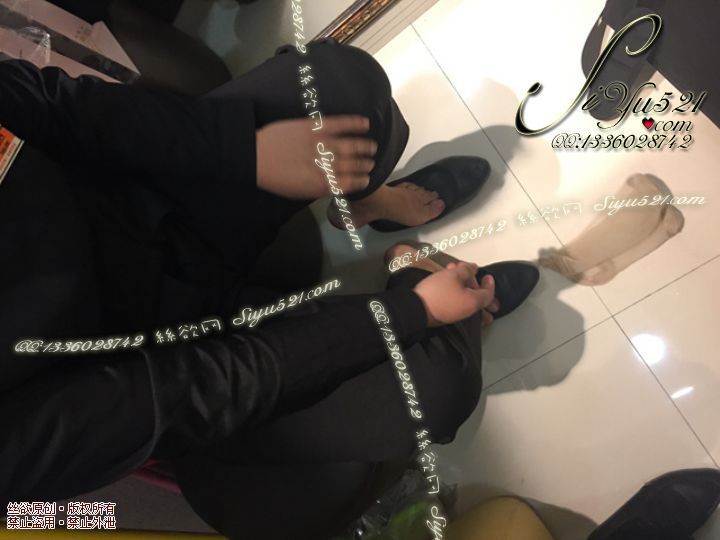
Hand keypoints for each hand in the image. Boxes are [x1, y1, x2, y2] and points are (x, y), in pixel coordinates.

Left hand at [256, 115, 377, 198]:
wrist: (255, 156)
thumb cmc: (274, 177)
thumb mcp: (298, 191)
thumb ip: (319, 188)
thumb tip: (334, 185)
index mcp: (321, 184)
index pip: (349, 183)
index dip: (360, 181)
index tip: (366, 179)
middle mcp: (324, 165)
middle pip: (352, 165)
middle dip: (364, 165)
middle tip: (371, 164)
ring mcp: (320, 144)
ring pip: (350, 146)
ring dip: (363, 147)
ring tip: (372, 147)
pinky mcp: (313, 128)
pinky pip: (338, 124)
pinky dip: (353, 123)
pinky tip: (364, 123)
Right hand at [413, 262, 495, 326]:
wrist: (415, 308)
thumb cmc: (436, 294)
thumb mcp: (453, 274)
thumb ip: (467, 270)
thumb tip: (473, 268)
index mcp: (473, 302)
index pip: (489, 294)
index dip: (489, 283)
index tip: (487, 277)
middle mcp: (467, 311)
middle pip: (477, 297)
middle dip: (472, 281)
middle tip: (467, 271)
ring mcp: (455, 315)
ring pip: (465, 298)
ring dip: (462, 284)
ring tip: (451, 272)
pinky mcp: (444, 315)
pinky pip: (455, 302)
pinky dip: (454, 291)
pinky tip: (445, 281)